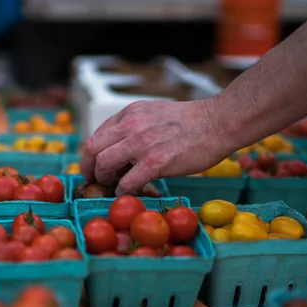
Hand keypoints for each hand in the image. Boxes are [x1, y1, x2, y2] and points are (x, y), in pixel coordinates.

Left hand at [80, 99, 232, 195]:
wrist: (219, 122)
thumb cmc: (191, 122)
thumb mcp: (155, 113)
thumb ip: (135, 126)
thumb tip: (120, 148)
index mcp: (130, 113)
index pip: (97, 134)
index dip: (91, 154)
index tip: (93, 166)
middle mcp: (131, 125)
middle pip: (91, 149)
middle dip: (88, 169)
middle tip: (94, 180)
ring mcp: (141, 144)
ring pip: (103, 165)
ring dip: (103, 180)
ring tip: (112, 186)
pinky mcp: (155, 162)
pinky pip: (127, 182)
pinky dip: (123, 191)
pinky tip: (130, 192)